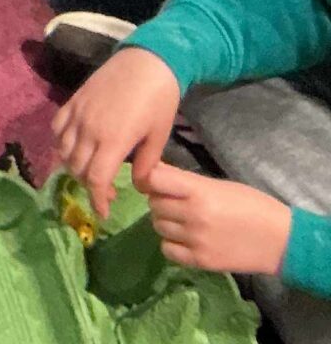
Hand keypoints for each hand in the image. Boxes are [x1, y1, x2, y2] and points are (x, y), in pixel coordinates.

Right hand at [54, 46, 180, 218]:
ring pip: (63, 150)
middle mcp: (88, 129)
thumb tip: (138, 187)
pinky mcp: (73, 101)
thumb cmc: (159, 100)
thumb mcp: (158, 136)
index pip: (95, 179)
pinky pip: (57, 128)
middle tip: (104, 192)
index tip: (102, 213)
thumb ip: (146, 165)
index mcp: (112, 141)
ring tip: (90, 171)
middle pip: (77, 168)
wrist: (147, 62)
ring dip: (73, 166)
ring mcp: (77, 114)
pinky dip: (60, 143)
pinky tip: (73, 148)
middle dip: (88, 186)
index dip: (97, 200)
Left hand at [142, 162, 292, 276]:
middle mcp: (193, 216)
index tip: (155, 182)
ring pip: (159, 226)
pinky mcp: (201, 261)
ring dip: (166, 222)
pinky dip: (172, 244)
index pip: (153, 180)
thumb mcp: (219, 185)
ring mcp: (196, 240)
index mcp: (199, 192)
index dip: (149, 179)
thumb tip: (154, 169)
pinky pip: (168, 250)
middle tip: (176, 202)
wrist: (282, 241)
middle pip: (154, 204)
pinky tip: (186, 240)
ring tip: (184, 221)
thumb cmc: (253, 205)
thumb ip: (185, 180)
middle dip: (161, 200)